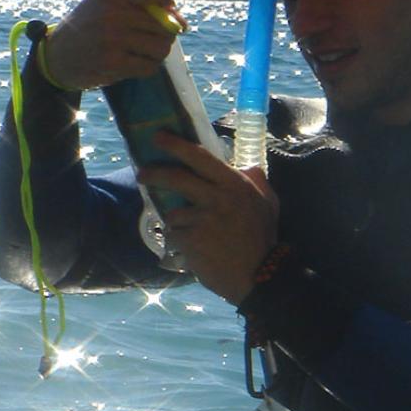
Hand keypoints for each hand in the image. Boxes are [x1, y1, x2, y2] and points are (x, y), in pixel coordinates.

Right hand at [40, 0, 183, 90]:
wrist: (57, 55)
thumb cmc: (92, 24)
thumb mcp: (109, 2)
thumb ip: (145, 3)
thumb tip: (181, 24)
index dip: (168, 4)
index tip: (164, 14)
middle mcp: (112, 11)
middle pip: (165, 24)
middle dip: (162, 34)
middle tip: (145, 38)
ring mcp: (112, 38)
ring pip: (161, 47)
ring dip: (156, 53)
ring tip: (138, 51)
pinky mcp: (112, 63)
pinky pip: (150, 66)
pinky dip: (145, 67)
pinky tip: (130, 63)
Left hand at [138, 133, 278, 303]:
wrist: (258, 275)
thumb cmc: (263, 237)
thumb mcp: (269, 203)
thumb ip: (256, 181)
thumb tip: (245, 167)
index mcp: (234, 184)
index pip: (200, 157)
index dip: (176, 145)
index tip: (158, 136)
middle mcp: (216, 197)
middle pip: (177, 179)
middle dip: (154, 173)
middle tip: (142, 173)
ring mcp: (202, 219)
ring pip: (174, 213)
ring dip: (178, 222)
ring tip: (192, 234)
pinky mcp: (191, 240)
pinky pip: (175, 236)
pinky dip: (181, 242)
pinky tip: (195, 250)